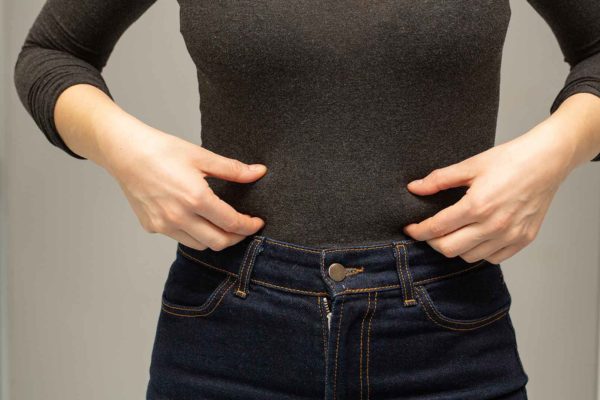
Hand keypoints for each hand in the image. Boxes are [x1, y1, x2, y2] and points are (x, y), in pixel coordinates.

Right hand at [101, 124, 266, 250]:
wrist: (125, 152)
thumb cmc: (162, 150)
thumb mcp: (202, 156)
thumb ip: (233, 170)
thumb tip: (259, 172)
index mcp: (196, 198)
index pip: (232, 223)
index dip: (249, 226)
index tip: (257, 222)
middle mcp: (179, 217)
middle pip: (218, 242)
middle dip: (236, 238)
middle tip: (244, 228)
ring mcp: (164, 225)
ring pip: (199, 245)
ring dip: (215, 239)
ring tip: (223, 225)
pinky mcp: (152, 226)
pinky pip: (179, 238)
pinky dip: (193, 234)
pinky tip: (196, 219)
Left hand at [402, 120, 576, 263]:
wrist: (547, 161)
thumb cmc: (510, 160)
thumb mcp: (470, 165)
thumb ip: (439, 179)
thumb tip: (414, 187)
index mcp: (477, 206)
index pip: (436, 228)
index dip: (418, 231)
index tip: (410, 228)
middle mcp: (493, 226)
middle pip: (449, 249)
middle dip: (432, 241)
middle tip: (428, 231)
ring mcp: (510, 236)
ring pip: (469, 257)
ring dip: (455, 248)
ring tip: (451, 233)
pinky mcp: (523, 240)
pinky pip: (493, 259)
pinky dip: (479, 253)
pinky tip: (474, 238)